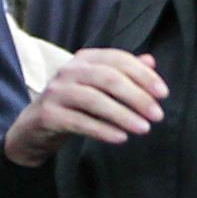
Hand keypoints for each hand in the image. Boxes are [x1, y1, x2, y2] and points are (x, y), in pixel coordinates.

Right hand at [5, 49, 168, 166]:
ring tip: (144, 128)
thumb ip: (122, 73)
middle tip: (157, 114)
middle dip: (136, 96)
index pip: (118, 59)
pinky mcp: (48, 115)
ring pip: (94, 99)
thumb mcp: (98, 87)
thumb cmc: (73, 105)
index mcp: (84, 59)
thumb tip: (150, 61)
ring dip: (122, 114)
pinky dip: (102, 129)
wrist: (34, 128)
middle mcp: (68, 71)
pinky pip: (79, 121)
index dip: (143, 75)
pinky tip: (120, 138)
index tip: (163, 93)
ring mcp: (56, 92)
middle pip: (107, 78)